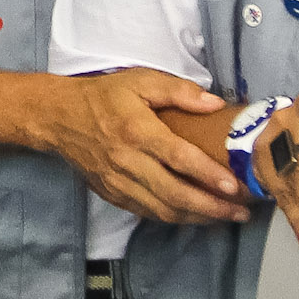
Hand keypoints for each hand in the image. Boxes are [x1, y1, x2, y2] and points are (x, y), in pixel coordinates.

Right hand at [41, 69, 249, 224]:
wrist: (59, 117)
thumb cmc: (104, 96)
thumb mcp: (141, 80)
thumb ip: (179, 91)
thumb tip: (215, 104)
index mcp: (137, 131)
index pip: (179, 158)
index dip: (208, 175)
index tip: (234, 186)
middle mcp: (127, 161)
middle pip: (174, 193)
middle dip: (211, 207)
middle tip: (240, 211)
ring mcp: (118, 182)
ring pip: (162, 210)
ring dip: (197, 217)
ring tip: (225, 217)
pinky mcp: (111, 194)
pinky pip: (146, 213)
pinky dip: (173, 218)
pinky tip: (193, 215)